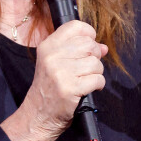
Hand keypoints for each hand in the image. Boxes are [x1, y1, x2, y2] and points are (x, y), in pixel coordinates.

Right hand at [1, 20, 107, 140]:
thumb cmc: (48, 88)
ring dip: (96, 73)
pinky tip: (87, 89)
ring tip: (86, 80)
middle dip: (94, 57)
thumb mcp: (55, 63)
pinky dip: (97, 85)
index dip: (88, 34)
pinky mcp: (71, 88)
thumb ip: (78, 51)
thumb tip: (103, 47)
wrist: (38, 114)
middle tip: (86, 68)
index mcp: (47, 46)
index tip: (89, 45)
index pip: (75, 26)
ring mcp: (61, 72)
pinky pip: (97, 79)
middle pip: (89, 45)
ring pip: (95, 63)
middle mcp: (52, 56)